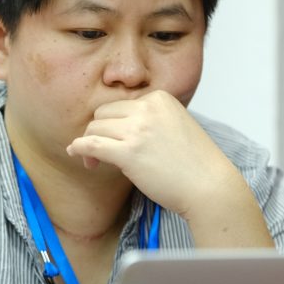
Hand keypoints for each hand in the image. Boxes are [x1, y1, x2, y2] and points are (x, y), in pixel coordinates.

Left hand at [66, 91, 237, 219]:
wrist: (209, 186)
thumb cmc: (194, 163)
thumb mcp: (174, 126)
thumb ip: (149, 119)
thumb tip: (116, 126)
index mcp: (160, 98)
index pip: (121, 104)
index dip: (114, 124)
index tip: (117, 142)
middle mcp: (148, 108)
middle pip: (103, 113)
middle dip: (99, 131)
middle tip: (102, 153)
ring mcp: (138, 129)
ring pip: (95, 128)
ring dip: (89, 144)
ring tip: (94, 162)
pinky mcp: (129, 152)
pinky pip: (91, 145)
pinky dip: (79, 149)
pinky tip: (74, 154)